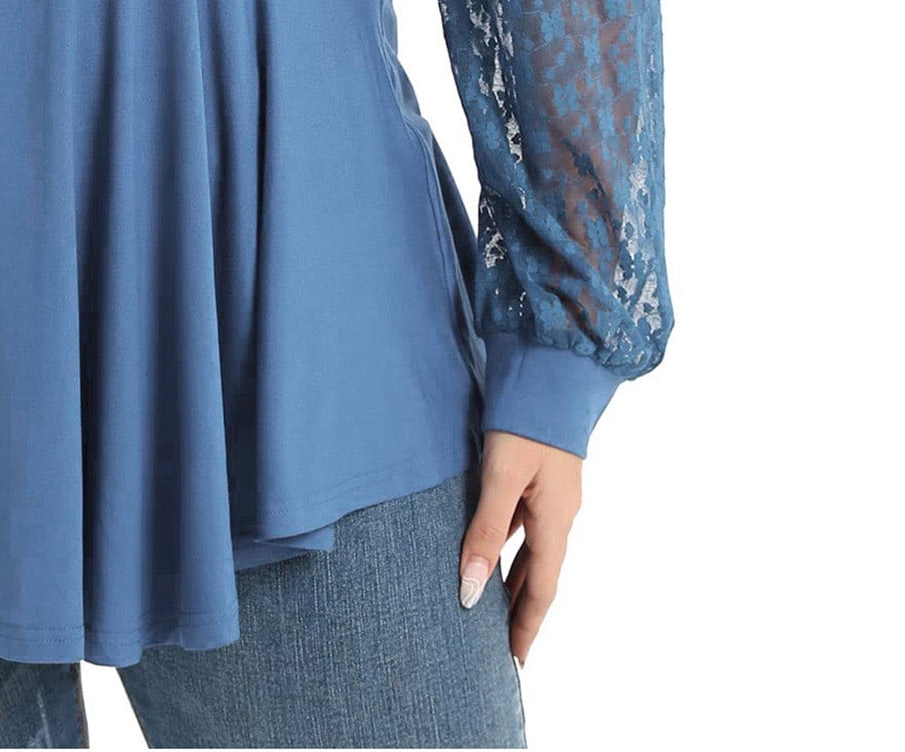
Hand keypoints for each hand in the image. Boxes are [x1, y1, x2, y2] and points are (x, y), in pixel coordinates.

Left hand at [458, 429, 582, 666]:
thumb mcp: (501, 478)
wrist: (551, 370)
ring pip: (533, 549)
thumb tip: (471, 591)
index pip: (542, 589)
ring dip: (517, 578)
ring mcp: (552, 494)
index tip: (515, 661)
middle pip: (541, 574)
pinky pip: (526, 524)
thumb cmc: (526, 423)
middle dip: (523, 610)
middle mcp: (559, 513)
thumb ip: (485, 532)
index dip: (527, 625)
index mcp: (555, 521)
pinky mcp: (541, 475)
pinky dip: (511, 545)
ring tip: (494, 603)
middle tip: (503, 644)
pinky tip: (493, 545)